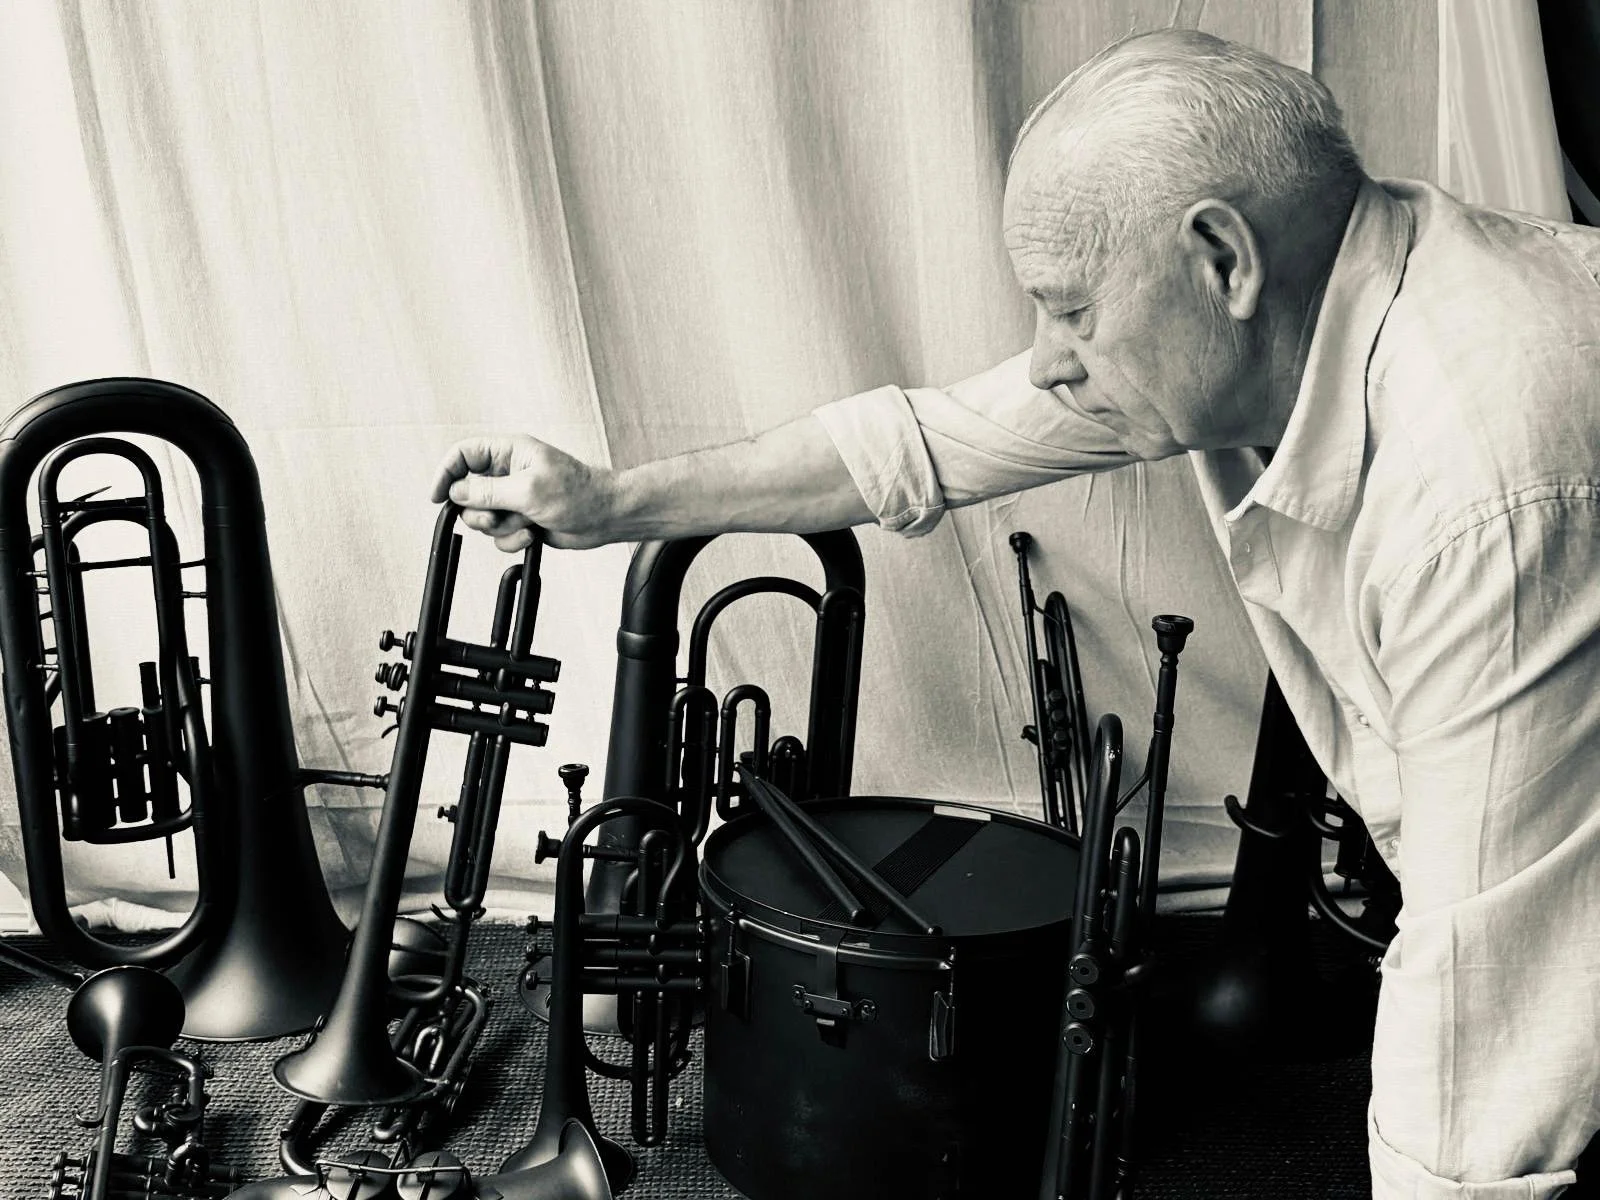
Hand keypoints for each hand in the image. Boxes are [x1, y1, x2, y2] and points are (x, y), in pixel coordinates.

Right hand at [429, 434, 613, 550]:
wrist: (605, 517)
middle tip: (496, 517)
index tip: (438, 497)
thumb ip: (487, 491)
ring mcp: (513, 497)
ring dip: (500, 527)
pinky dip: (512, 539)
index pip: (463, 454)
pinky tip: (532, 534)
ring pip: (482, 518)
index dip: (446, 474)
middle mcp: (507, 473)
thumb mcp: (528, 490)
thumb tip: (456, 491)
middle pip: (467, 493)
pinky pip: (499, 535)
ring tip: (525, 523)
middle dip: (480, 512)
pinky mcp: (521, 519)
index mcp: (509, 452)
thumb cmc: (578, 494)